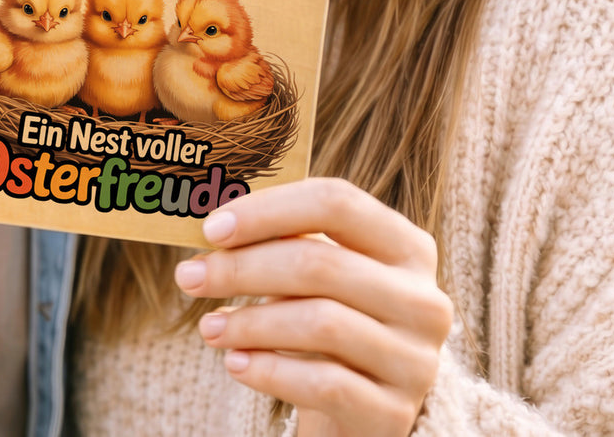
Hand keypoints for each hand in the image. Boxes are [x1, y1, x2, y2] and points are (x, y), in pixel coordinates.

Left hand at [174, 178, 452, 436]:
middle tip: (190, 276)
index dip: (268, 210)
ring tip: (208, 326)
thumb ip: (284, 242)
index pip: (337, 202)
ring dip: (250, 322)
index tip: (212, 227)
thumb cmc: (329, 320)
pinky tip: (236, 363)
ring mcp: (415, 358)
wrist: (362, 409)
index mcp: (407, 245)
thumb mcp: (321, 275)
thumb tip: (215, 223)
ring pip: (321, 323)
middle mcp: (422, 298)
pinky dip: (270, 371)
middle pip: (321, 262)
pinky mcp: (393, 411)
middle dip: (244, 268)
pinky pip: (324, 384)